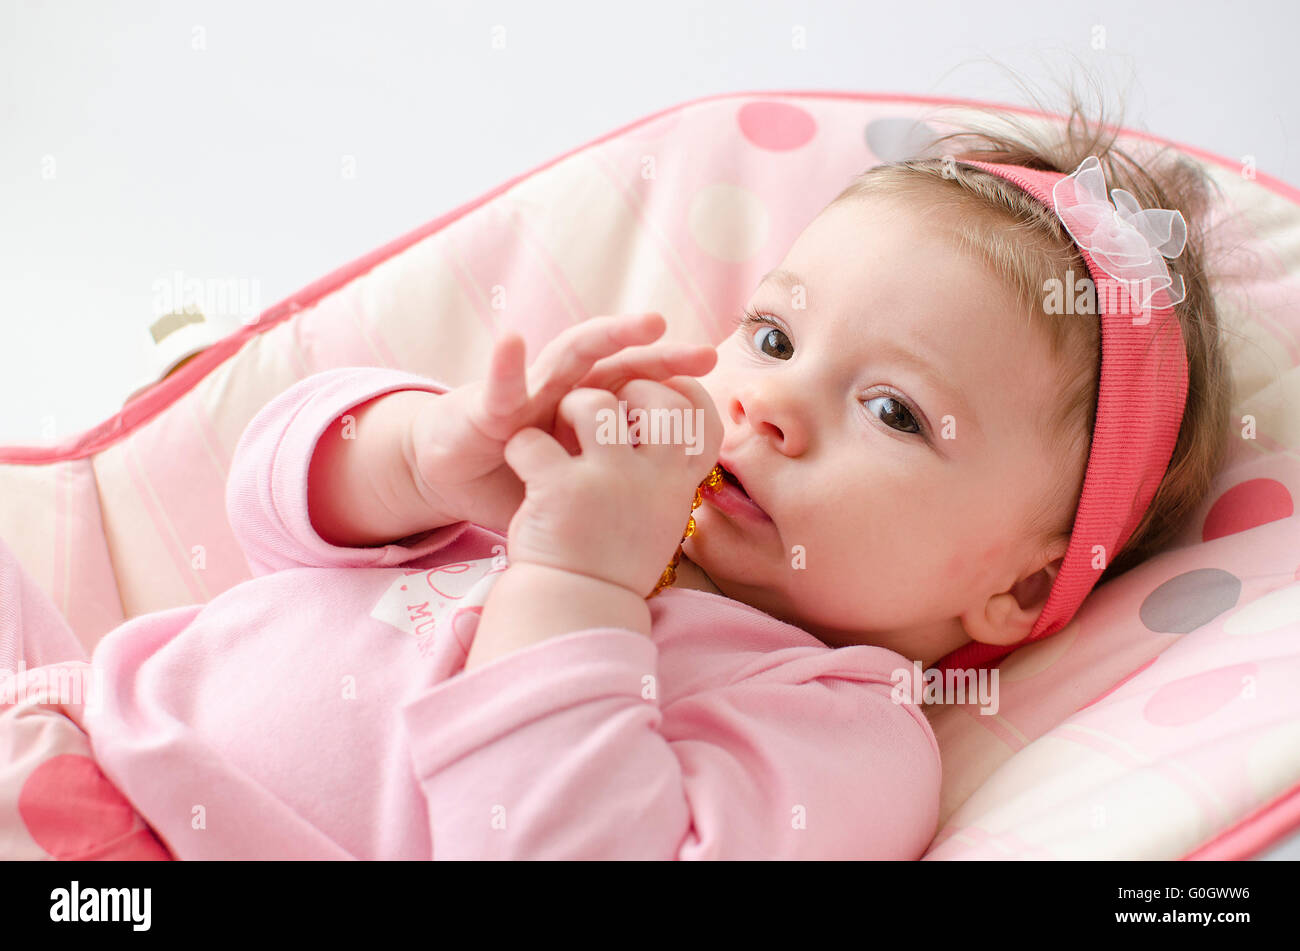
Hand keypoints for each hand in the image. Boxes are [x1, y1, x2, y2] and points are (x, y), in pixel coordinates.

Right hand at [408, 313, 716, 533]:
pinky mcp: (487, 408)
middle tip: (705, 351)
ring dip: (606, 336)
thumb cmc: (523, 477)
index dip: (680, 387)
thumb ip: (622, 474)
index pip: (643, 391)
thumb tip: (685, 491)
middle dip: (662, 355)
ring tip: (644, 322)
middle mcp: (565, 391)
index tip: (720, 383)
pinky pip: (499, 387)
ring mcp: (529, 393)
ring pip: (571, 358)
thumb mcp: (582, 481)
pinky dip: (506, 365)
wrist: (457, 478)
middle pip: (621, 366)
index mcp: (591, 411)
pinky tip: (511, 340)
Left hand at [499, 376, 723, 596]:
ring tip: (559, 436)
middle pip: (656, 395)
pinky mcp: (560, 490)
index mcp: (678, 483)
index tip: (652, 398)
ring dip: (568, 409)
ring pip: (593, 403)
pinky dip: (522, 448)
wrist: (578, 607)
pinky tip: (526, 468)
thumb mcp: (660, 515)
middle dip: (622, 391)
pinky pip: (533, 439)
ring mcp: (609, 481)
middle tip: (597, 417)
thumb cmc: (614, 555)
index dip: (681, 394)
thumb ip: (667, 472)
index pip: (702, 418)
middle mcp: (653, 478)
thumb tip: (672, 423)